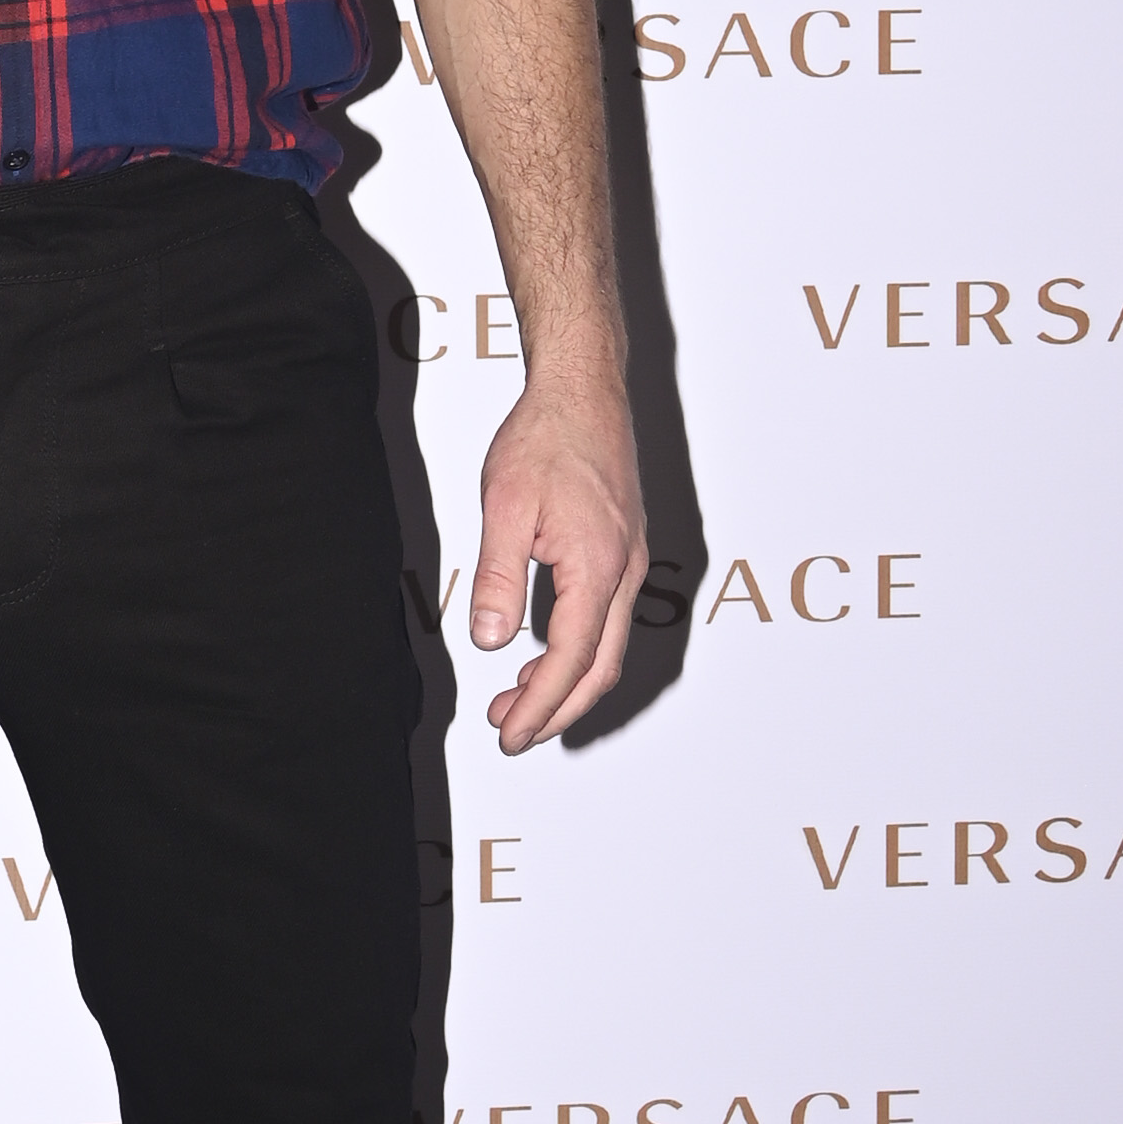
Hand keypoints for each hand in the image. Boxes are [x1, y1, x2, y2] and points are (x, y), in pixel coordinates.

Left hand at [466, 375, 647, 750]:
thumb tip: (491, 639)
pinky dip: (579, 651)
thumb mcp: (505, 506)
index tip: (509, 735)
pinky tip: (544, 652)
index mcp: (598, 566)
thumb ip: (498, 577)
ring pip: (607, 647)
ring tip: (514, 698)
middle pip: (599, 668)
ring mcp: (631, 561)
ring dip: (565, 683)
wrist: (584, 389)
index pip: (570, 661)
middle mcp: (626, 571)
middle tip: (508, 730)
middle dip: (555, 709)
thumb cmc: (546, 436)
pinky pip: (609, 620)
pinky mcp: (624, 550)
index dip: (540, 707)